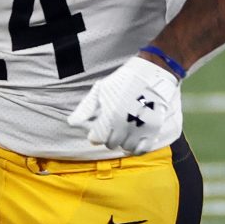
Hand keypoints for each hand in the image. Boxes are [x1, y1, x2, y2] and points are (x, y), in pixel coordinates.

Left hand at [65, 55, 182, 154]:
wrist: (151, 74)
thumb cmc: (123, 81)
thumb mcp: (100, 90)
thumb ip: (86, 108)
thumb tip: (72, 122)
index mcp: (109, 115)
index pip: (96, 138)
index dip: (95, 135)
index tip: (98, 129)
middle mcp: (123, 125)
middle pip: (110, 143)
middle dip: (109, 137)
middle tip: (112, 128)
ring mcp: (139, 128)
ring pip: (125, 147)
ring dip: (123, 142)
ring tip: (124, 131)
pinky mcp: (153, 130)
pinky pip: (142, 149)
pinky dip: (136, 148)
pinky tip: (134, 140)